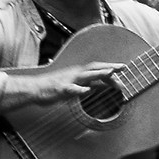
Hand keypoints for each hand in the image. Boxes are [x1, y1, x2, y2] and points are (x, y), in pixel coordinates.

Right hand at [0, 61, 122, 124]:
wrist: (35, 89)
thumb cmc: (54, 89)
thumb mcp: (76, 86)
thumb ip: (90, 85)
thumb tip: (104, 85)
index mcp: (79, 73)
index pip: (97, 68)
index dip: (110, 67)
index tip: (123, 68)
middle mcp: (75, 74)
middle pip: (95, 68)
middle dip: (109, 68)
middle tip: (123, 67)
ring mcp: (68, 81)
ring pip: (85, 76)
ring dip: (99, 74)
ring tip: (111, 73)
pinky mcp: (60, 89)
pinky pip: (71, 89)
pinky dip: (80, 90)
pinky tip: (88, 90)